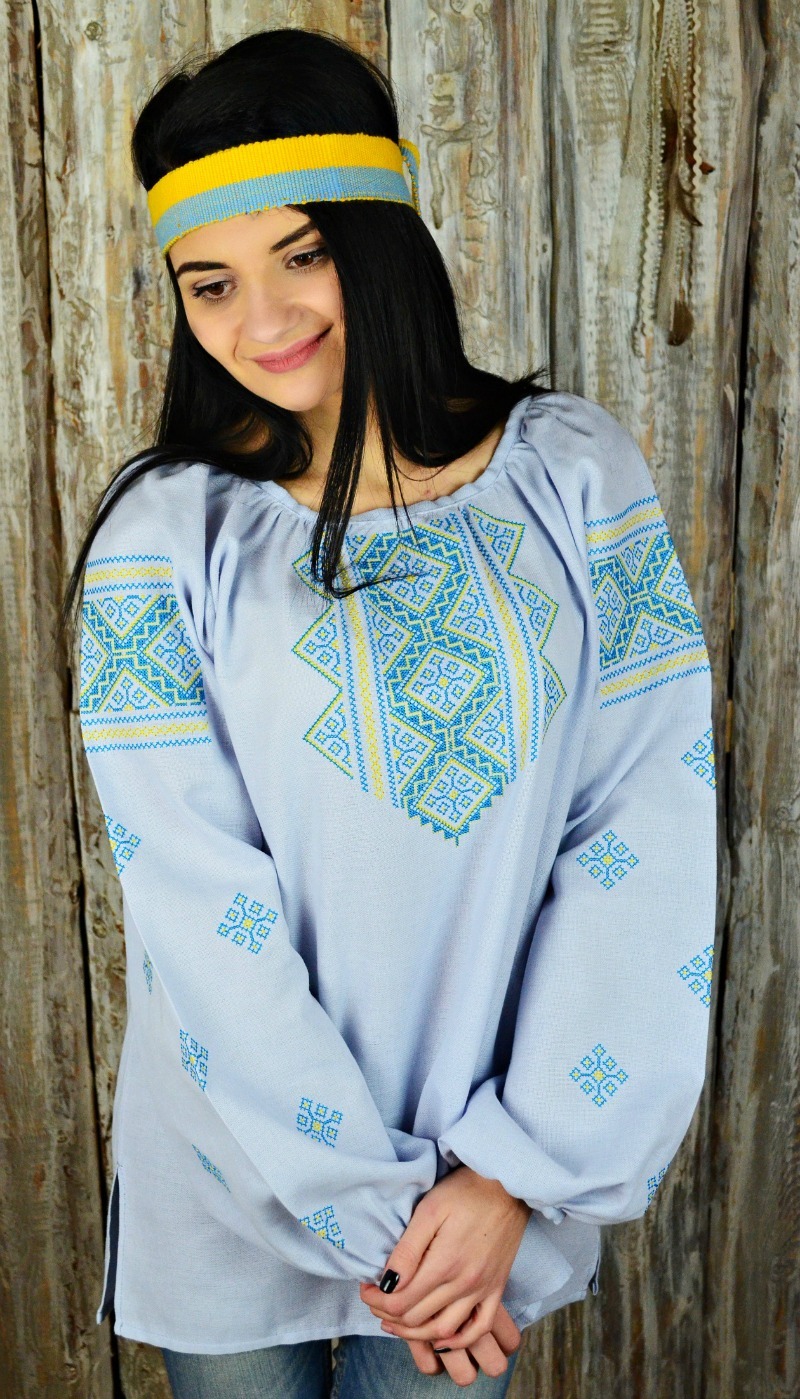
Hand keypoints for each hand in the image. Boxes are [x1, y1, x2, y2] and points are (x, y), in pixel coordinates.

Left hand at [359, 1165, 530, 1378]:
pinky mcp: (497, 1288)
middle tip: (375, 1301)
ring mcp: (483, 1290)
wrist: (508, 1185)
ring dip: (416, 1333)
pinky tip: (440, 1336)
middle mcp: (464, 1284)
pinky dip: (459, 1340)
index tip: (365, 1289)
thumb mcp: (430, 1210)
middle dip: (389, 1315)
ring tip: (397, 1322)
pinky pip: (479, 1328)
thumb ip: (408, 1250)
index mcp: (444, 1264)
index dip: (377, 1301)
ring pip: (444, 1331)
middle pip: (417, 1318)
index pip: (401, 1302)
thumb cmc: (465, 1191)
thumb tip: (387, 1283)